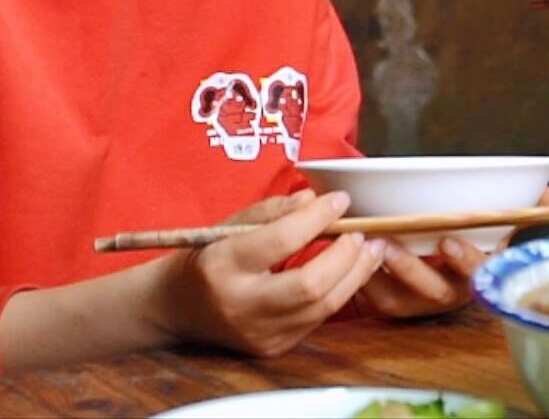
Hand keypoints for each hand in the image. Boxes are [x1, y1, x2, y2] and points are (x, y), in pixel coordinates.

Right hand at [151, 189, 385, 356]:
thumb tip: (314, 200)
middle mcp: (241, 305)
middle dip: (345, 256)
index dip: (317, 218)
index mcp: (224, 265)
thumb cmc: (206, 257)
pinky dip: (340, 292)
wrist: (177, 308)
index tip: (340, 200)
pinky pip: (318, 319)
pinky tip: (352, 272)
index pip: (280, 240)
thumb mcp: (228, 224)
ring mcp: (259, 332)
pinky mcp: (274, 347)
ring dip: (355, 275)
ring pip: (323, 308)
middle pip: (309, 286)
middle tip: (361, 232)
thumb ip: (272, 211)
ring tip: (371, 249)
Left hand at [354, 187, 548, 318]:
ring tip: (367, 247)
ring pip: (400, 299)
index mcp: (478, 273)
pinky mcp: (392, 307)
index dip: (465, 259)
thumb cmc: (469, 240)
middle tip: (389, 244)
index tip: (448, 240)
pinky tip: (352, 258)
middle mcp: (450, 293)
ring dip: (380, 276)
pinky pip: (374, 300)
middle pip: (433, 291)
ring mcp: (419, 303)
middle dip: (411, 269)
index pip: (477, 273)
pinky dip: (361, 281)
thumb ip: (522, 209)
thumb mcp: (495, 225)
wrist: (442, 268)